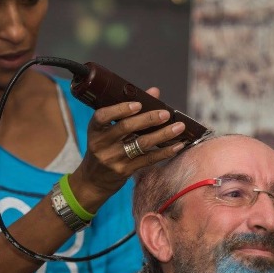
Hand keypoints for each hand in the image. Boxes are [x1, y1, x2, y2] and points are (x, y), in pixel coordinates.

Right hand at [71, 87, 185, 209]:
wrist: (93, 180)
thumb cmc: (104, 147)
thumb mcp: (108, 130)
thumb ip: (129, 110)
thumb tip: (154, 92)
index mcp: (95, 129)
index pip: (102, 116)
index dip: (120, 109)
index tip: (138, 104)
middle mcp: (101, 143)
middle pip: (126, 128)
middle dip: (148, 119)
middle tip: (166, 114)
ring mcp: (113, 158)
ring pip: (141, 144)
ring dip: (163, 135)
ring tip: (179, 127)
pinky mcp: (125, 170)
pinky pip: (148, 159)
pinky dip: (165, 152)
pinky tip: (178, 145)